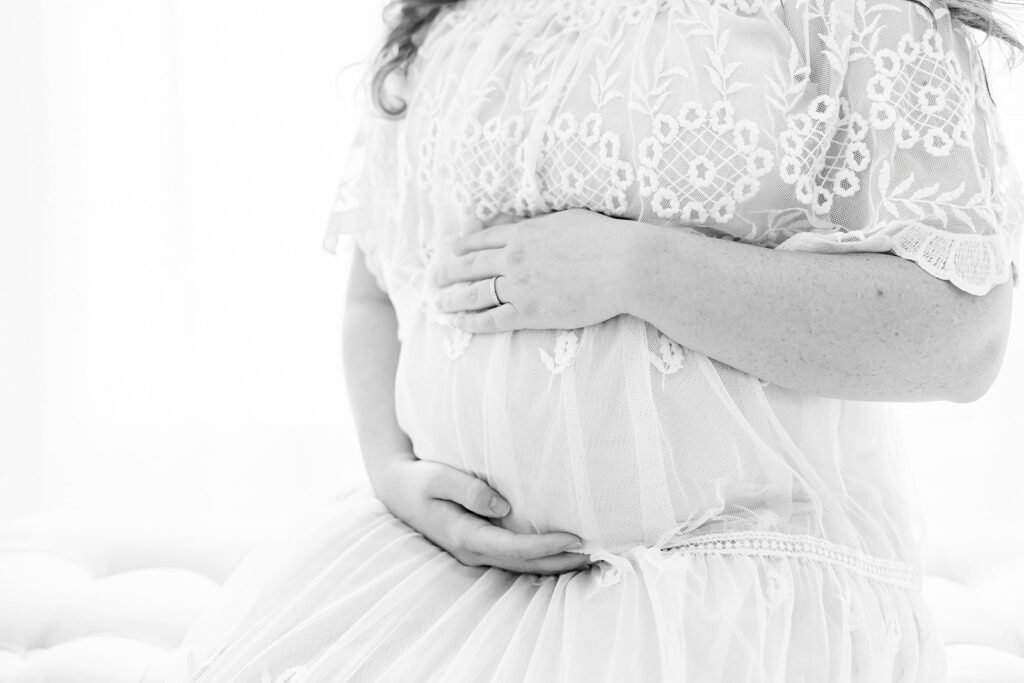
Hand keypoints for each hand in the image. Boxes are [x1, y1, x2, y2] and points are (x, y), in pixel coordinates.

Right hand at [370, 455, 590, 574]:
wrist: (397, 489)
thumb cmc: (418, 479)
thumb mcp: (436, 477)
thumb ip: (468, 490)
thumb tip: (503, 506)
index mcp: (464, 536)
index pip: (514, 548)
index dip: (546, 546)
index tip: (575, 536)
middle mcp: (472, 551)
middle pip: (525, 564)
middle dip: (561, 562)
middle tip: (598, 554)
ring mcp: (476, 552)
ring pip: (522, 566)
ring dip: (555, 564)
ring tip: (590, 557)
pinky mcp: (480, 545)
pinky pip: (515, 557)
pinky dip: (540, 557)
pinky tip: (562, 551)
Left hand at [427, 209, 632, 332]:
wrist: (623, 265)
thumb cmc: (606, 239)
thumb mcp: (568, 218)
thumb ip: (544, 222)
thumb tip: (531, 223)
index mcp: (524, 232)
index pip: (483, 239)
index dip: (463, 245)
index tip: (450, 250)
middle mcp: (514, 257)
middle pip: (470, 265)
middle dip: (448, 272)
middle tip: (433, 279)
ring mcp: (519, 285)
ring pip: (474, 293)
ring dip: (452, 299)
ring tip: (437, 303)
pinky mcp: (529, 311)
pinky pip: (491, 318)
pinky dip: (471, 322)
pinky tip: (458, 324)